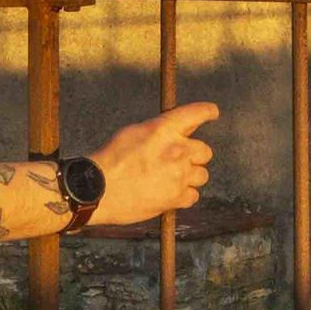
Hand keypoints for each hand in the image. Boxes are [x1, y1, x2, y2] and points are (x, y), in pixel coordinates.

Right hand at [87, 103, 218, 225]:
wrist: (98, 190)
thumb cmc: (111, 159)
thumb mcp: (134, 132)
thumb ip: (160, 130)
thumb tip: (178, 131)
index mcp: (164, 129)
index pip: (197, 113)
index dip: (208, 111)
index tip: (212, 112)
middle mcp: (177, 150)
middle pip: (205, 151)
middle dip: (194, 155)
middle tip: (178, 160)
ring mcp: (179, 175)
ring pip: (202, 175)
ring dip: (190, 176)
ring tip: (170, 179)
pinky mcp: (176, 198)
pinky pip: (193, 195)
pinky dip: (184, 195)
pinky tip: (169, 194)